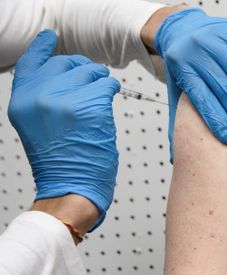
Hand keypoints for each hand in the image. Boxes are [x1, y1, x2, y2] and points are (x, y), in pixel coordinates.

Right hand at [8, 30, 119, 230]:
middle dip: (82, 69)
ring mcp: (64, 101)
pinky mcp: (89, 107)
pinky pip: (106, 85)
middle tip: (92, 81)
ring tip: (101, 96)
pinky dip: (111, 90)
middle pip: (65, 64)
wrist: (71, 188)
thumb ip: (42, 98)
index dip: (42, 49)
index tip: (50, 39)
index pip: (29, 63)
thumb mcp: (36, 126)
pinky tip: (110, 99)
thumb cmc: (61, 163)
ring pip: (90, 72)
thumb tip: (63, 76)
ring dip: (100, 81)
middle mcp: (38, 97)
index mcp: (21, 101)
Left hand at [153, 7, 226, 153]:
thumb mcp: (176, 89)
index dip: (216, 119)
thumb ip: (178, 119)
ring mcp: (215, 39)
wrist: (182, 27)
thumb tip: (175, 157)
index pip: (201, 98)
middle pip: (222, 87)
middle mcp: (198, 51)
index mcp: (183, 67)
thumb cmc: (184, 65)